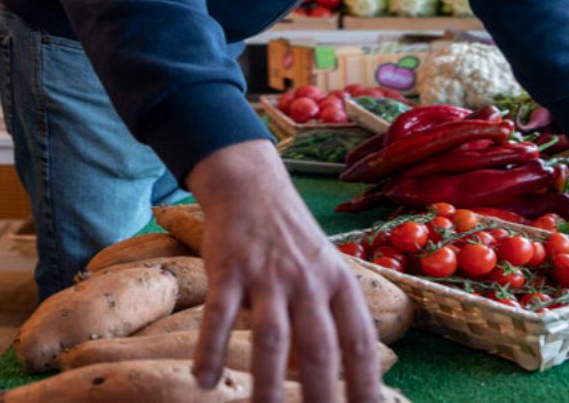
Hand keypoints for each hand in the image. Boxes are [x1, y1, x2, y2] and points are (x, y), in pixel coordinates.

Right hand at [186, 140, 381, 402]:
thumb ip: (322, 321)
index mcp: (338, 282)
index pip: (358, 339)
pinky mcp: (230, 268)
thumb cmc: (290, 240)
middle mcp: (308, 280)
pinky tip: (203, 378)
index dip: (365, 381)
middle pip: (319, 346)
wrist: (251, 186)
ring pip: (273, 336)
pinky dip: (210, 348)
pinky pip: (219, 314)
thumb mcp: (320, 273)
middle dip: (320, 394)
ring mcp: (268, 274)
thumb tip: (313, 377)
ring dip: (268, 382)